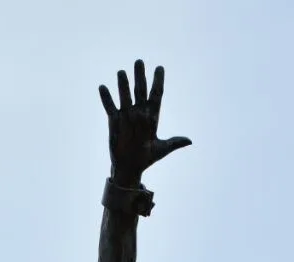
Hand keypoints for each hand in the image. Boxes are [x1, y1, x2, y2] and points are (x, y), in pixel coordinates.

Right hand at [99, 61, 190, 187]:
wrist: (129, 167)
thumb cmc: (146, 158)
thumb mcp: (161, 150)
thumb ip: (174, 142)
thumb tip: (190, 140)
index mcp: (152, 117)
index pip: (156, 95)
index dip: (158, 82)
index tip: (159, 68)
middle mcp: (139, 112)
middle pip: (140, 90)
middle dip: (140, 76)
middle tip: (139, 61)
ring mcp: (126, 115)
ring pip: (125, 95)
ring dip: (123, 84)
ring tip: (121, 72)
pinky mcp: (114, 121)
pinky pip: (110, 107)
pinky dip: (106, 98)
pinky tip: (102, 87)